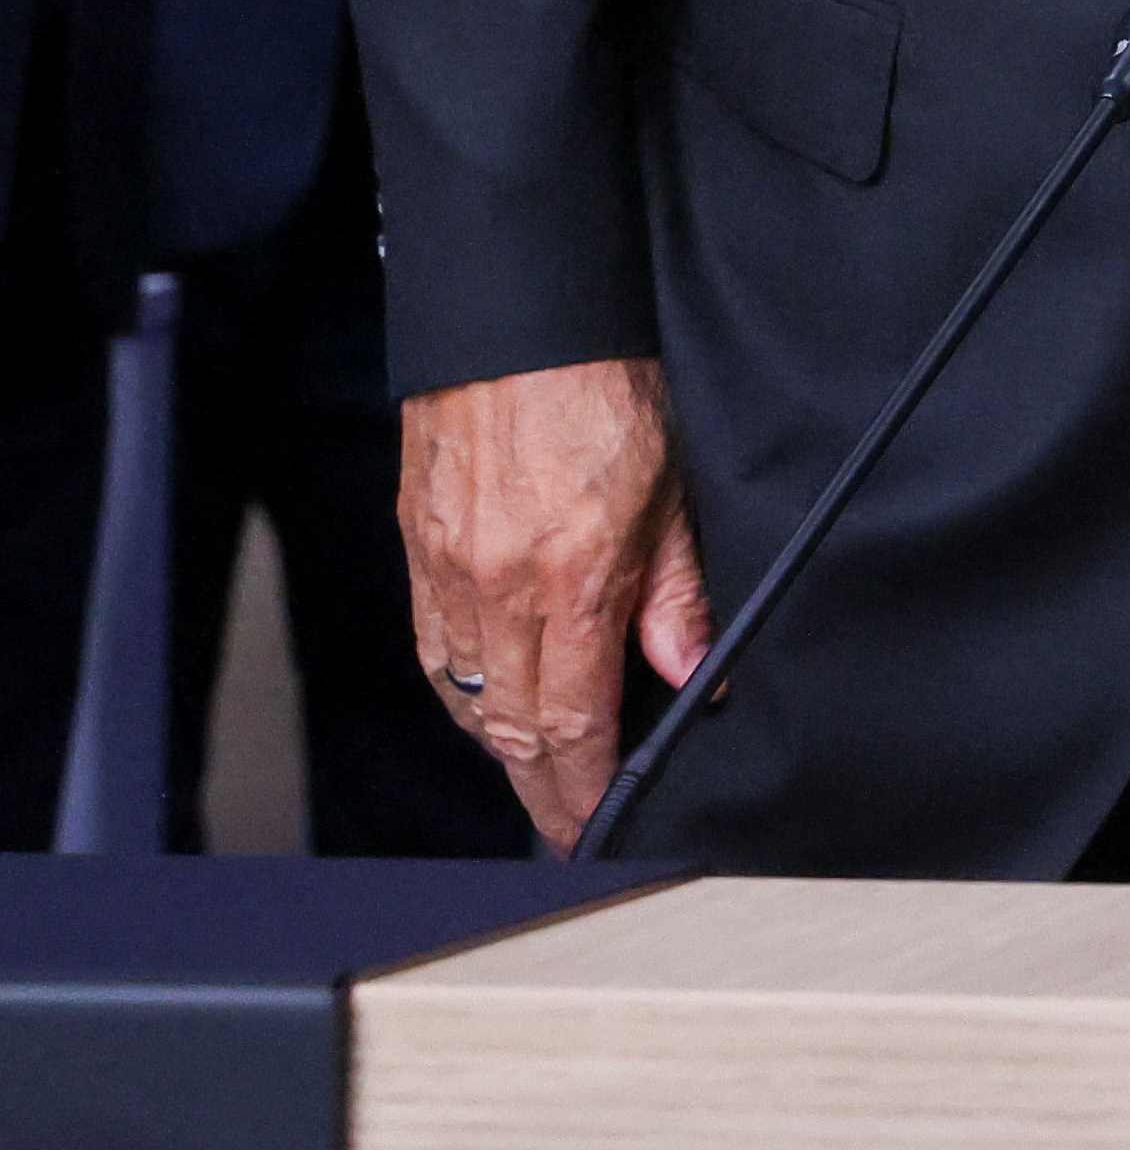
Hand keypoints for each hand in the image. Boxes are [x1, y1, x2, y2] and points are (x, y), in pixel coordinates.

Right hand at [397, 358, 707, 849]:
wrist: (516, 323)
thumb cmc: (604, 391)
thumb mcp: (672, 493)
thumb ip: (678, 593)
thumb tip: (692, 674)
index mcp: (567, 580)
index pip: (573, 722)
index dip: (583, 787)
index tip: (593, 826)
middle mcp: (496, 589)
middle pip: (513, 725)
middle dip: (542, 786)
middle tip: (566, 823)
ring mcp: (447, 570)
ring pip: (467, 695)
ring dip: (503, 744)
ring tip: (540, 772)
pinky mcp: (418, 547)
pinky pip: (435, 647)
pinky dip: (464, 691)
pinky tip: (490, 701)